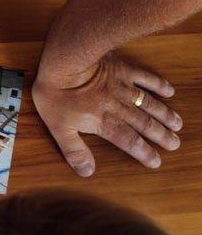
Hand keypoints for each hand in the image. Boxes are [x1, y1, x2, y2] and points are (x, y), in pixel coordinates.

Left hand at [32, 52, 181, 176]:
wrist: (65, 62)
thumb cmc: (57, 96)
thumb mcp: (58, 129)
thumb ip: (74, 150)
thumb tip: (87, 172)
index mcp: (105, 123)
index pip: (128, 141)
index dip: (143, 152)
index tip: (157, 161)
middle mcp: (119, 107)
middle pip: (144, 124)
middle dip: (160, 135)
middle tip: (175, 144)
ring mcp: (123, 87)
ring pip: (148, 104)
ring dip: (164, 115)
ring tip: (178, 125)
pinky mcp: (123, 69)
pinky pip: (145, 78)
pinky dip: (158, 85)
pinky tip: (169, 92)